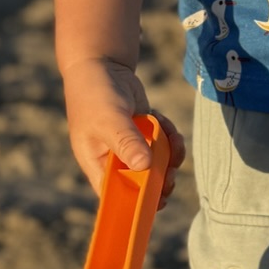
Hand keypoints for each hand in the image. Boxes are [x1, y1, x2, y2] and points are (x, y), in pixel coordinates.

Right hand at [61, 56, 185, 205]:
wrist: (102, 65)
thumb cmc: (96, 94)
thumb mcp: (110, 119)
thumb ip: (127, 142)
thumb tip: (145, 167)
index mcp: (97, 164)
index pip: (116, 195)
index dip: (137, 203)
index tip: (159, 202)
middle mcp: (114, 160)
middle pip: (143, 184)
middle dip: (161, 179)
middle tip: (172, 172)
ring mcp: (131, 147)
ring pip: (158, 163)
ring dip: (170, 154)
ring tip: (172, 138)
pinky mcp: (144, 133)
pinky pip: (163, 144)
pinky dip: (169, 136)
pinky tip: (161, 120)